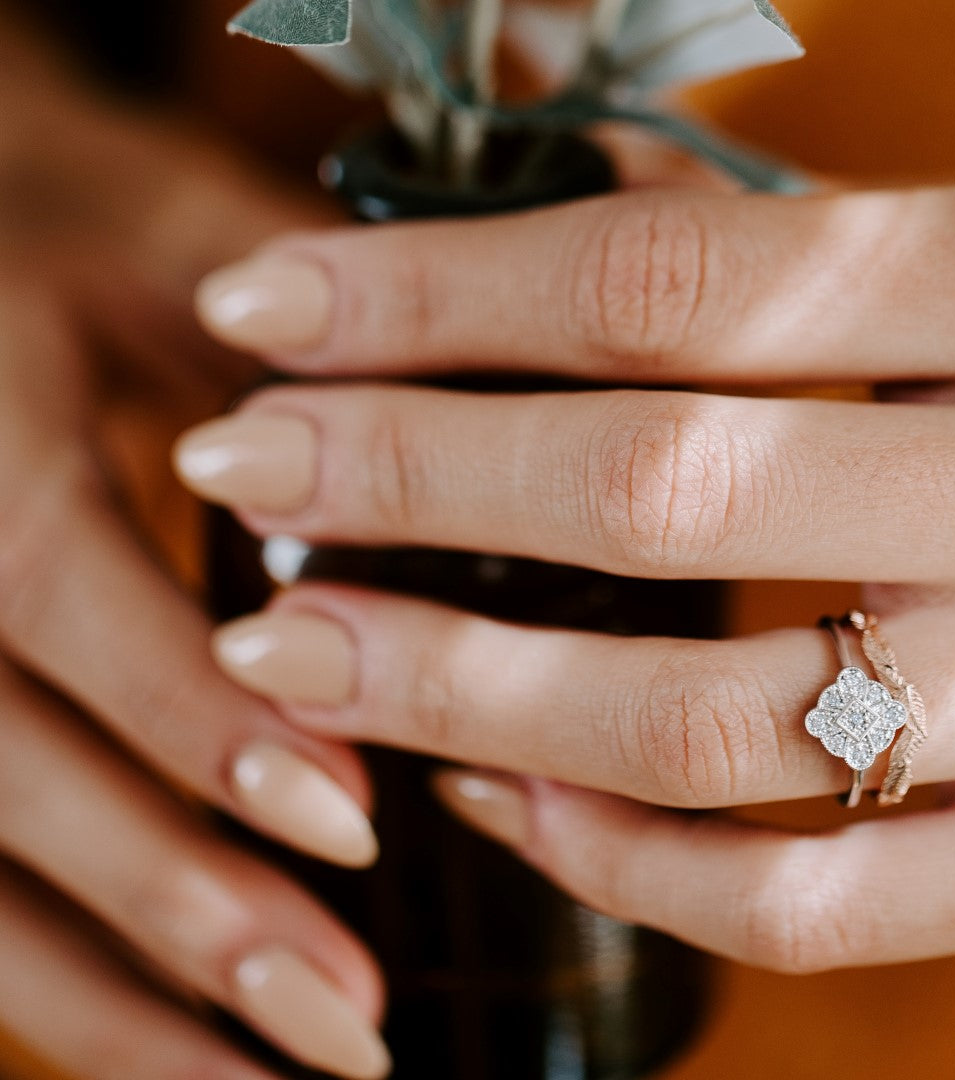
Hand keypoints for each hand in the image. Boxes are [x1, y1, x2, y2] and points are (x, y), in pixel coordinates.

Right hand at [0, 36, 390, 1079]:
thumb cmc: (55, 219)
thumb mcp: (156, 231)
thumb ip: (277, 334)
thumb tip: (413, 468)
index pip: (54, 593)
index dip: (194, 716)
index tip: (353, 818)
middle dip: (177, 899)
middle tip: (348, 1019)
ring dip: (117, 996)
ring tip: (282, 1079)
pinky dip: (60, 986)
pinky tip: (176, 1047)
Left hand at [178, 173, 954, 972]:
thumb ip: (782, 258)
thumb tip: (543, 222)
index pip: (657, 284)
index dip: (432, 293)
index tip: (261, 311)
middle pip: (651, 492)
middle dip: (405, 484)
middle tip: (235, 473)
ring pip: (702, 725)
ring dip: (463, 696)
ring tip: (297, 657)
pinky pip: (810, 900)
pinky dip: (624, 866)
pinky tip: (494, 805)